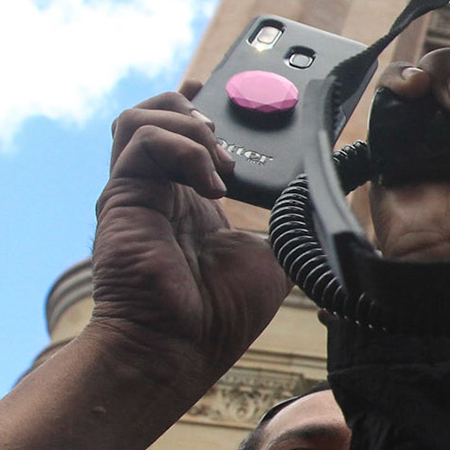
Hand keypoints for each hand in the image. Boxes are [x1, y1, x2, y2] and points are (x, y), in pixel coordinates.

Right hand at [88, 84, 288, 391]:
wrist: (181, 347)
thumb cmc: (220, 314)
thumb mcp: (275, 254)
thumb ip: (291, 217)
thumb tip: (326, 192)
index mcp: (188, 199)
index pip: (187, 134)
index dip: (208, 111)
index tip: (241, 102)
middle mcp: (158, 190)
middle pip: (157, 115)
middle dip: (198, 108)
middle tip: (229, 137)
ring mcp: (136, 192)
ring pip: (141, 118)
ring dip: (188, 125)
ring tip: (221, 159)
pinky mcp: (123, 196)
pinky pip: (143, 140)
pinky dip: (184, 147)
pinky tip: (213, 182)